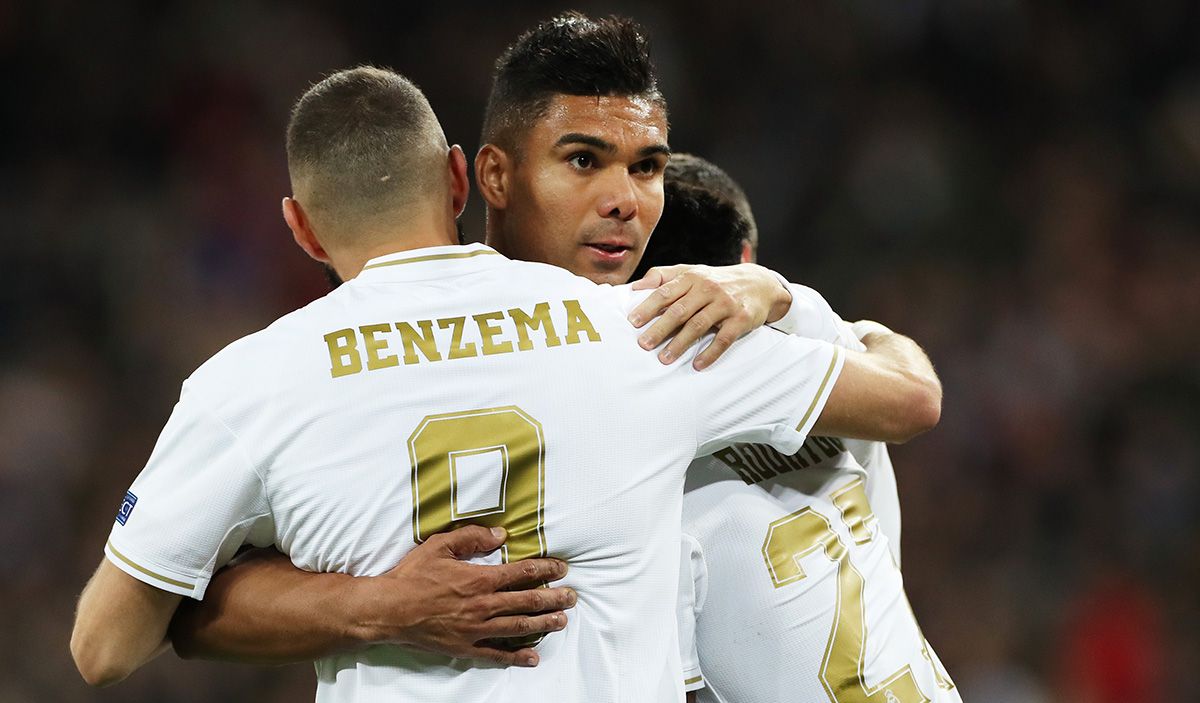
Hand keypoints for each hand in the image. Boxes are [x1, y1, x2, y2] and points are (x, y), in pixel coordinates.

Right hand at [346, 525, 575, 666]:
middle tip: (572, 597)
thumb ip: (472, 537)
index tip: (562, 569)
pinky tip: (533, 657)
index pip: (522, 573)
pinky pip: (496, 654)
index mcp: (480, 579)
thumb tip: (500, 535)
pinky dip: (516, 657)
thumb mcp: (440, 545)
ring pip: (518, 627)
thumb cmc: (412, 575)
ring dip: (543, 624)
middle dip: (553, 598)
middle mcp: (483, 606)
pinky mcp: (465, 647)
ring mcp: (476, 629)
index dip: (545, 570)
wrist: (388, 609)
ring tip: (562, 621)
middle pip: (527, 602)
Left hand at [627, 264, 791, 369]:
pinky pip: (724, 339)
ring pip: (699, 325)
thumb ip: (663, 275)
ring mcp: (725, 304)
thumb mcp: (692, 272)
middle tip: (643, 344)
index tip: (633, 322)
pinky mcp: (741, 319)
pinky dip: (710, 353)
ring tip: (664, 358)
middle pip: (679, 311)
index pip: (666, 292)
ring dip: (680, 344)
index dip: (648, 307)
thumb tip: (635, 286)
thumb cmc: (716, 281)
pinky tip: (698, 365)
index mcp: (692, 277)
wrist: (759, 284)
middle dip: (660, 329)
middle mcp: (708, 288)